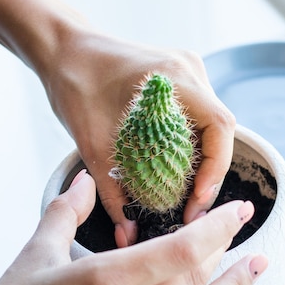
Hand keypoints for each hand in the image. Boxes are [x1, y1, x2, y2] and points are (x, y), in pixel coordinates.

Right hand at [0, 171, 266, 284]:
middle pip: (196, 278)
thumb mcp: (34, 254)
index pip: (180, 250)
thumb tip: (86, 182)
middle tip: (245, 228)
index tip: (236, 212)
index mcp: (103, 282)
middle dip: (228, 249)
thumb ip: (67, 211)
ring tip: (259, 267)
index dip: (217, 228)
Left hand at [39, 30, 235, 246]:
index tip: (197, 199)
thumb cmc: (73, 85)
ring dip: (204, 161)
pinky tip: (177, 169)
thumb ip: (113, 192)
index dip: (216, 168)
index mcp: (174, 78)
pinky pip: (198, 117)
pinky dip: (193, 146)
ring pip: (212, 126)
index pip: (219, 126)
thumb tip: (128, 234)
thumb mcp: (92, 143)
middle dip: (211, 174)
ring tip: (186, 196)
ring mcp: (188, 73)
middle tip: (191, 209)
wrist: (64, 51)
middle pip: (220, 130)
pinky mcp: (180, 80)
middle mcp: (190, 71)